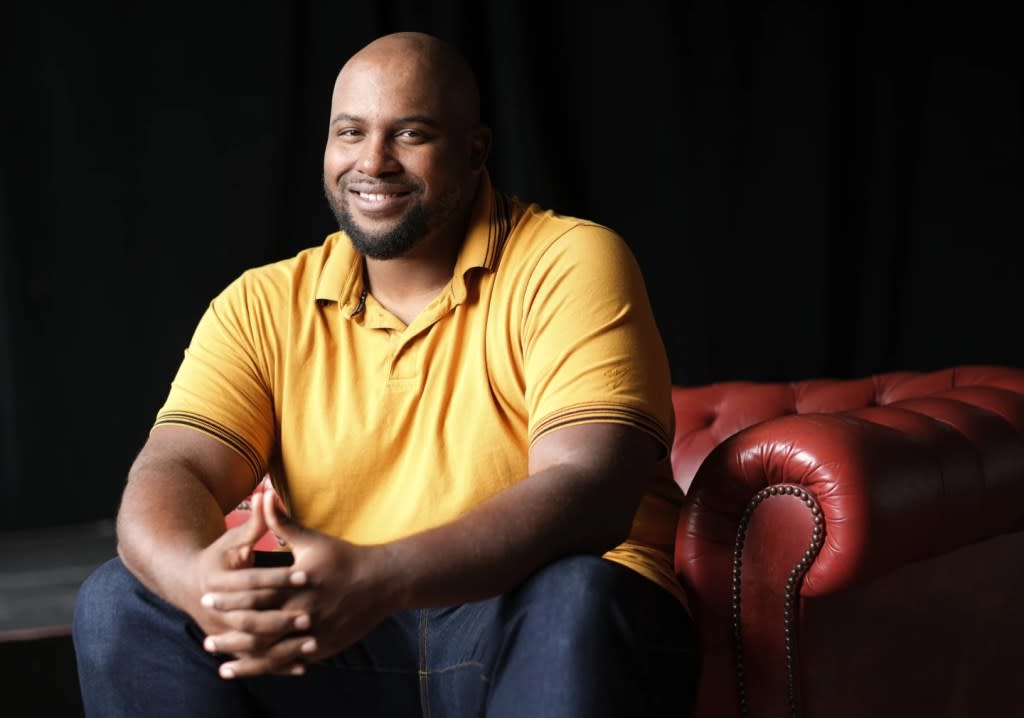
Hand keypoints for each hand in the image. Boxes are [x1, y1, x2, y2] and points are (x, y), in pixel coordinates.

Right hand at [190, 490, 310, 667]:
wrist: (187, 584)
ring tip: (311, 640)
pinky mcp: (231, 647)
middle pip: (251, 617)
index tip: (305, 575)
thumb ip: (257, 522)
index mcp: (216, 580)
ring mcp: (221, 632)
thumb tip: (269, 492)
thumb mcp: (235, 540)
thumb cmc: (219, 557)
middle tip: (311, 615)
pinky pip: (255, 660)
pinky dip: (277, 664)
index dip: (278, 578)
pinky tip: (302, 664)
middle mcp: (214, 611)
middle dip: (281, 618)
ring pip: (253, 644)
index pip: (251, 581)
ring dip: (282, 646)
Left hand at [203, 487, 400, 678]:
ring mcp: (313, 634)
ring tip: (223, 665)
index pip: (252, 597)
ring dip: (246, 661)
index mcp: (294, 587)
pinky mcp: (323, 647)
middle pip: (257, 630)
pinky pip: (291, 662)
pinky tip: (256, 670)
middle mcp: (302, 613)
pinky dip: (271, 668)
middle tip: (208, 640)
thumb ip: (281, 522)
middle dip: (230, 638)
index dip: (227, 600)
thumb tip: (262, 495)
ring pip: (272, 654)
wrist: (383, 582)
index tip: (206, 600)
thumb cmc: (344, 558)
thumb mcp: (311, 540)